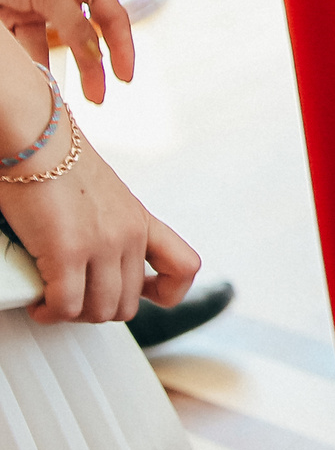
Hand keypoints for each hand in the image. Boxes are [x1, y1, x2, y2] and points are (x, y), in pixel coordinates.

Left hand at [0, 0, 132, 104]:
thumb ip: (74, 23)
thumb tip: (97, 56)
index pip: (112, 16)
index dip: (123, 46)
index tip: (125, 78)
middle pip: (86, 35)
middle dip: (93, 67)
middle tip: (98, 98)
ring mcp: (34, 5)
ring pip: (55, 44)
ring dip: (61, 70)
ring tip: (63, 99)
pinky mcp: (9, 16)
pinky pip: (26, 45)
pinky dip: (32, 63)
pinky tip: (36, 81)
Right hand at [0, 57, 196, 323]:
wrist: (34, 136)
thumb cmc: (54, 160)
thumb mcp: (100, 195)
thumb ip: (106, 225)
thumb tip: (87, 260)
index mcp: (140, 220)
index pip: (185, 269)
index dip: (165, 293)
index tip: (138, 293)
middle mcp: (129, 234)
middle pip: (128, 303)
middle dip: (97, 310)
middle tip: (71, 300)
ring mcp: (102, 244)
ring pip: (99, 311)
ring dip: (72, 314)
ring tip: (53, 302)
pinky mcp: (68, 251)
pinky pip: (66, 306)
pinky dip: (50, 312)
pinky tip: (39, 303)